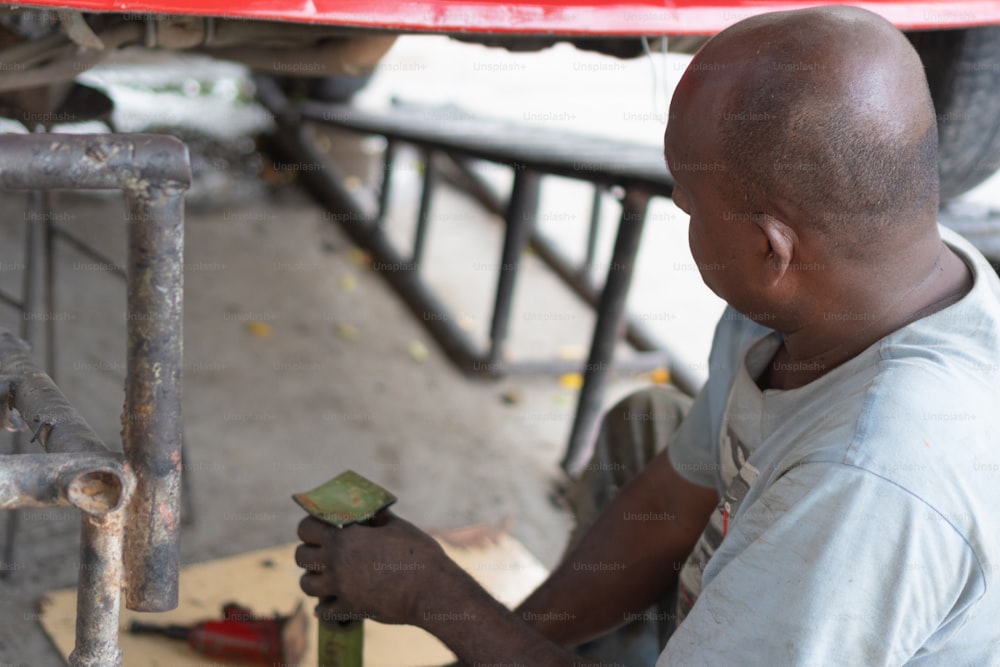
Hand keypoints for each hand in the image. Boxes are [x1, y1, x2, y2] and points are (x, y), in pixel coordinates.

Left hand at [295, 511, 450, 625]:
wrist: (431, 589)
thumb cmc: (418, 553)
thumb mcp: (397, 526)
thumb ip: (376, 518)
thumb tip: (367, 511)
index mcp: (345, 538)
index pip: (306, 528)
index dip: (310, 525)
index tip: (320, 526)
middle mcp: (336, 563)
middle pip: (300, 556)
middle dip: (309, 551)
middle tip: (323, 550)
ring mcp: (340, 589)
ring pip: (306, 585)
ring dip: (314, 579)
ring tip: (327, 576)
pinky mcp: (350, 609)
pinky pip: (322, 611)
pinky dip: (324, 607)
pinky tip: (334, 601)